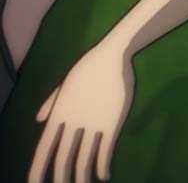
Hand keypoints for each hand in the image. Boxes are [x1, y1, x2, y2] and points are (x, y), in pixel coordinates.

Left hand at [30, 46, 133, 182]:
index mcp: (58, 114)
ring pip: (84, 159)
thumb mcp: (64, 85)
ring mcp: (93, 123)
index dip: (37, 169)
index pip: (43, 148)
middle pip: (62, 158)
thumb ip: (51, 104)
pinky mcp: (112, 123)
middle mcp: (72, 122)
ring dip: (82, 176)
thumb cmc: (87, 69)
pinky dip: (102, 166)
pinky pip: (106, 150)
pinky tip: (104, 175)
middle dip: (61, 179)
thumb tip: (38, 120)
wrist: (110, 56)